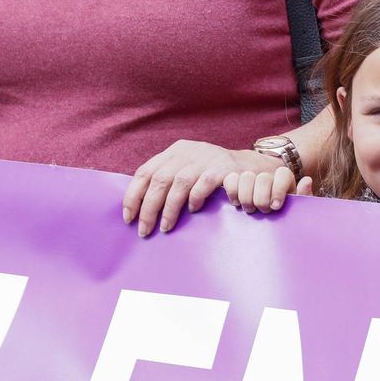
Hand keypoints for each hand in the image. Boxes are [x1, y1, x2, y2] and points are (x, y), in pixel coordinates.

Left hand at [124, 141, 281, 236]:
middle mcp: (187, 151)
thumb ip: (168, 179)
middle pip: (158, 179)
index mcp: (174, 151)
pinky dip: (194, 199)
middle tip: (144, 230)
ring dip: (168, 208)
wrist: (251, 166)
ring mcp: (205, 157)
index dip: (133, 195)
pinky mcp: (222, 167)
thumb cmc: (214, 173)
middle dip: (148, 207)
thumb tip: (140, 206)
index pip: (145, 171)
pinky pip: (203, 184)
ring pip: (178, 183)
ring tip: (164, 227)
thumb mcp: (188, 168)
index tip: (128, 217)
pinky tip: (192, 211)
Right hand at [223, 167, 313, 212]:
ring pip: (246, 177)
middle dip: (262, 198)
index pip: (283, 174)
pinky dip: (232, 192)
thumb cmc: (286, 217)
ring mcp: (251, 180)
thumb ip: (304, 196)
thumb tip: (306, 180)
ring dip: (246, 196)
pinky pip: (230, 179)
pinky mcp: (235, 185)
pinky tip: (236, 204)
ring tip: (250, 209)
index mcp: (285, 181)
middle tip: (264, 211)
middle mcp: (268, 178)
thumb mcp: (299, 209)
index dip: (278, 189)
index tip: (276, 207)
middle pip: (263, 178)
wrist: (271, 229)